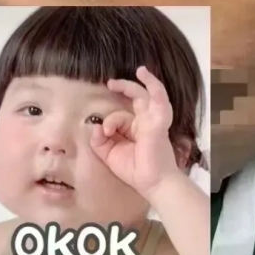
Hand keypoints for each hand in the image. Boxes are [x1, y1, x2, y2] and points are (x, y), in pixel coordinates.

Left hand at [90, 66, 179, 198]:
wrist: (152, 183)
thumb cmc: (134, 171)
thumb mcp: (109, 154)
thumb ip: (99, 141)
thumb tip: (94, 126)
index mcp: (135, 129)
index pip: (120, 115)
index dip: (108, 122)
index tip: (102, 132)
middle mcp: (145, 121)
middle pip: (137, 98)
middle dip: (124, 87)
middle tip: (110, 82)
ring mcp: (153, 120)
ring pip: (150, 95)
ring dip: (147, 81)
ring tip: (141, 70)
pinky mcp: (159, 121)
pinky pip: (160, 100)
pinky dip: (155, 88)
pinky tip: (147, 77)